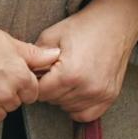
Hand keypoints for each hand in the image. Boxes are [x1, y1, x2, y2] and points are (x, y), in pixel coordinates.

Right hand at [0, 5, 60, 136]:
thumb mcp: (9, 41)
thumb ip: (34, 54)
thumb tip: (55, 55)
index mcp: (21, 77)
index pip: (31, 94)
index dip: (20, 85)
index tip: (5, 76)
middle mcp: (7, 94)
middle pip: (15, 105)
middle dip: (6, 94)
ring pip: (0, 115)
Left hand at [33, 0, 137, 122]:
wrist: (114, 24)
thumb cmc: (82, 28)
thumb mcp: (51, 36)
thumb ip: (35, 57)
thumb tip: (23, 72)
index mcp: (70, 74)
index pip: (40, 92)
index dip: (33, 81)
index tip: (34, 72)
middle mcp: (87, 88)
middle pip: (53, 100)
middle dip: (46, 88)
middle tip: (49, 72)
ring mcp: (101, 94)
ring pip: (68, 108)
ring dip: (61, 97)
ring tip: (62, 78)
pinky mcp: (110, 97)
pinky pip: (87, 114)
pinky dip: (77, 106)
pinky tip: (73, 91)